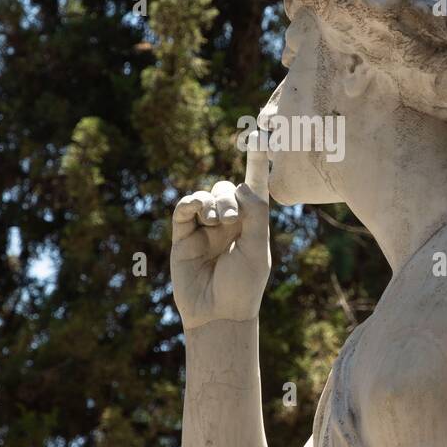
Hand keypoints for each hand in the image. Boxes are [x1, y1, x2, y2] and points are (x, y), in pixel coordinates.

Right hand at [171, 133, 270, 330]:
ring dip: (213, 202)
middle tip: (230, 220)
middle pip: (227, 188)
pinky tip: (199, 212)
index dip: (257, 160)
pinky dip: (192, 203)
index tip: (262, 132)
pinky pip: (185, 208)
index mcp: (251, 224)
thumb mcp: (257, 250)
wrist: (217, 315)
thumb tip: (243, 186)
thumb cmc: (243, 286)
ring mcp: (205, 228)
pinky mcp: (184, 236)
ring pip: (207, 195)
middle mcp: (229, 222)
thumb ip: (255, 216)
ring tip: (216, 222)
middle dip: (229, 198)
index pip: (256, 187)